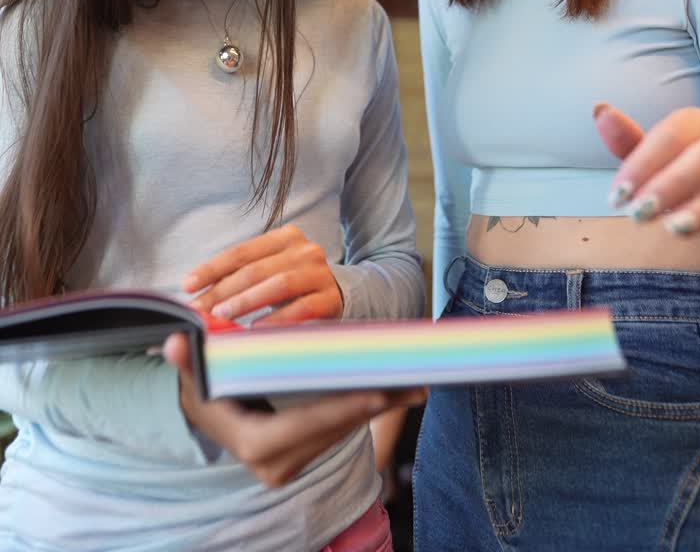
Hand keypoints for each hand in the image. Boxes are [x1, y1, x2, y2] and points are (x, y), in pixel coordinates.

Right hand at [164, 333, 425, 486]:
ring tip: (414, 383)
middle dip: (374, 406)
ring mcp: (293, 463)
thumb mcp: (196, 376)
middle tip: (415, 383)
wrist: (206, 417)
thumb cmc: (203, 391)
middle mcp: (278, 464)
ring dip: (378, 408)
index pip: (307, 425)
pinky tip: (395, 391)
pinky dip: (365, 410)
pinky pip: (339, 431)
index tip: (378, 391)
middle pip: (334, 429)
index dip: (343, 408)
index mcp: (256, 445)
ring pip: (342, 432)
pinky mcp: (305, 455)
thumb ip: (188, 362)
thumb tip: (176, 342)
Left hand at [183, 225, 343, 324]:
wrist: (337, 294)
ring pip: (278, 284)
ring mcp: (319, 272)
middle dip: (223, 290)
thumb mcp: (268, 272)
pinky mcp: (330, 297)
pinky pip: (300, 308)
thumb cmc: (291, 285)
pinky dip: (276, 319)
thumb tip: (197, 296)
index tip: (186, 286)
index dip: (212, 268)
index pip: (241, 252)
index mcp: (284, 237)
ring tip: (222, 316)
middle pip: (255, 269)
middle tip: (200, 309)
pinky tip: (256, 329)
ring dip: (246, 301)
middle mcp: (304, 249)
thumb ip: (239, 279)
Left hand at [594, 102, 699, 238]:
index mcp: (698, 124)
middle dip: (669, 186)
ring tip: (673, 228)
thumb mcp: (655, 160)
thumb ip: (629, 141)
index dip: (642, 165)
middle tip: (638, 214)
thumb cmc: (683, 173)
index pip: (671, 135)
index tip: (616, 197)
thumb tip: (599, 109)